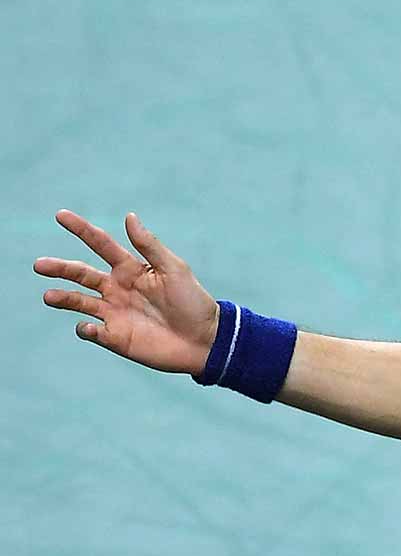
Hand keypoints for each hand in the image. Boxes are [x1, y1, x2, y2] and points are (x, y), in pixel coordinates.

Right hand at [34, 210, 219, 375]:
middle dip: (59, 268)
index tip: (60, 215)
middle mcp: (116, 289)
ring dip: (63, 298)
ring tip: (49, 296)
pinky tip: (89, 327)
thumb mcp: (174, 269)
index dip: (81, 229)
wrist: (205, 340)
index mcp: (130, 269)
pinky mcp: (115, 337)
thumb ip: (149, 246)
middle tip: (39, 265)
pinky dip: (86, 329)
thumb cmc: (193, 302)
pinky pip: (92, 331)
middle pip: (80, 274)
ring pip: (79, 302)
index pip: (100, 244)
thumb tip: (129, 216)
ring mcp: (114, 313)